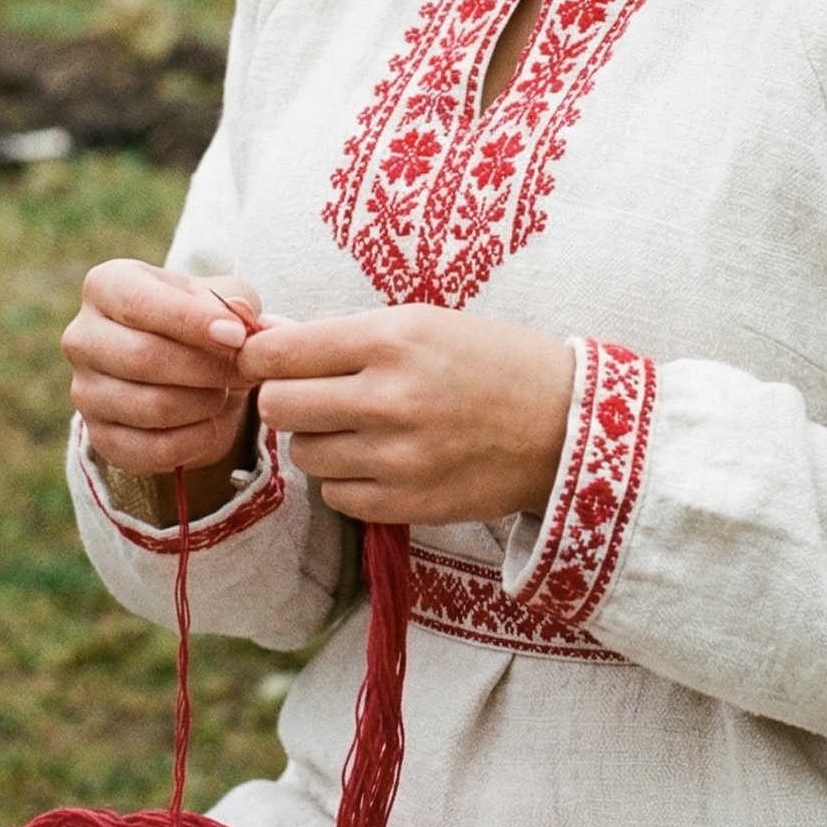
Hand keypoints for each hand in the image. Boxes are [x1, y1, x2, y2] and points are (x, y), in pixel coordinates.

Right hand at [63, 260, 261, 477]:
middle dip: (207, 368)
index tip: (237, 336)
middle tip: (245, 370)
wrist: (189, 370)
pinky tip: (212, 423)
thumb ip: (234, 302)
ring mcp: (85, 392)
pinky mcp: (100, 438)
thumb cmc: (203, 320)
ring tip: (226, 392)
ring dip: (205, 403)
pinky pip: (152, 450)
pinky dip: (195, 441)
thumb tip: (236, 321)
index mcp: (106, 286)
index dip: (192, 322)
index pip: (138, 303)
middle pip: (143, 358)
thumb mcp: (223, 296)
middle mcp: (82, 338)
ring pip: (151, 407)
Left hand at [234, 307, 573, 527]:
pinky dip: (347, 481)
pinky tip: (380, 460)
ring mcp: (398, 457)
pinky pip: (337, 497)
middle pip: (279, 407)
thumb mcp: (423, 323)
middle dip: (287, 400)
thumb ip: (345, 336)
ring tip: (359, 427)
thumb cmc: (493, 361)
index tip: (270, 359)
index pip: (278, 352)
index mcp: (390, 339)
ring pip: (305, 455)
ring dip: (320, 442)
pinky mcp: (409, 502)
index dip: (261, 356)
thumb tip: (267, 340)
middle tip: (316, 395)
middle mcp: (388, 398)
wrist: (565, 423)